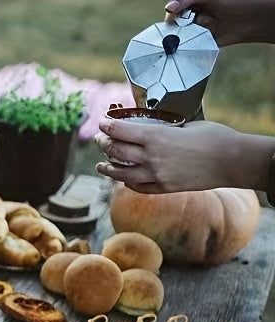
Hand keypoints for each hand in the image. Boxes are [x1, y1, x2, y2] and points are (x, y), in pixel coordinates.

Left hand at [94, 119, 244, 191]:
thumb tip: (155, 130)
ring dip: (108, 169)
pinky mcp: (163, 188)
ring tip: (100, 165)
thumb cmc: (214, 137)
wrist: (231, 161)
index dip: (108, 127)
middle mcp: (151, 158)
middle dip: (104, 144)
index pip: (122, 132)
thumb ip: (166, 130)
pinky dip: (127, 182)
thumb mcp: (187, 125)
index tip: (102, 123)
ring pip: (122, 174)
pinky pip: (138, 187)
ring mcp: (156, 176)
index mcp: (156, 137)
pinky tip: (123, 179)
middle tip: (99, 140)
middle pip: (117, 152)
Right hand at [164, 0, 274, 46]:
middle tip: (178, 31)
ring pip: (180, 36)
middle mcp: (193, 15)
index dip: (172, 15)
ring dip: (180, 40)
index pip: (175, 8)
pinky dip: (188, 49)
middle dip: (175, 29)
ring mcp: (196, 30)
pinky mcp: (200, 42)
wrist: (251, 20)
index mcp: (193, 2)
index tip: (171, 19)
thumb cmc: (236, 2)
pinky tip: (188, 47)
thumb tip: (169, 7)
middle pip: (175, 24)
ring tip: (185, 39)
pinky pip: (189, 47)